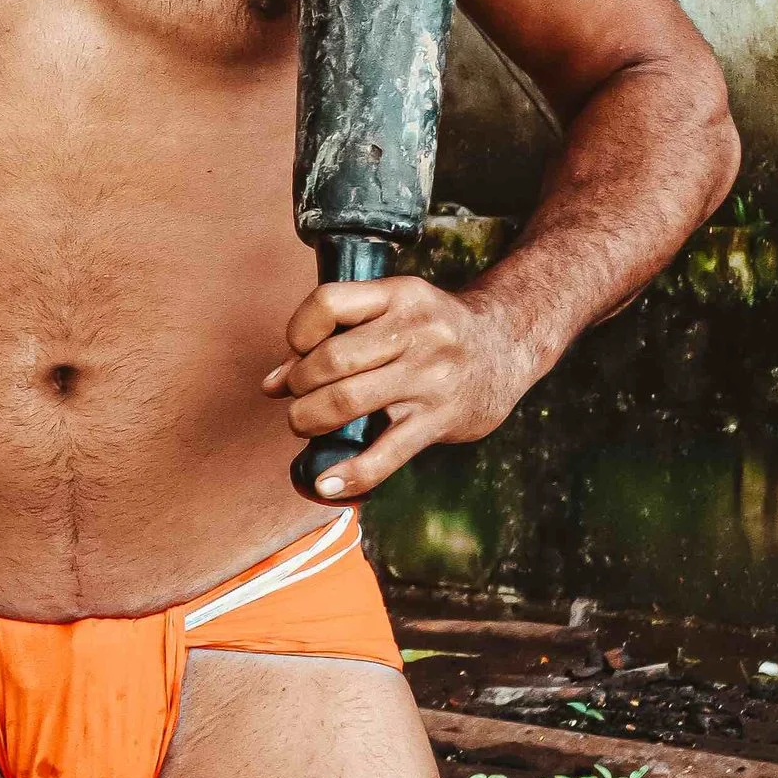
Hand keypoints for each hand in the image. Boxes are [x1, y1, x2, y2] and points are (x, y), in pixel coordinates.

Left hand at [264, 274, 524, 500]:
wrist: (506, 348)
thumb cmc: (433, 330)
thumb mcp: (394, 312)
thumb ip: (336, 337)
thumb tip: (270, 384)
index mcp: (399, 295)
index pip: (329, 302)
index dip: (298, 331)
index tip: (297, 350)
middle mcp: (416, 332)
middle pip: (331, 359)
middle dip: (299, 384)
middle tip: (297, 395)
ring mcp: (429, 378)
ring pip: (347, 401)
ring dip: (308, 419)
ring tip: (303, 424)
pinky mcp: (438, 420)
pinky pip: (385, 454)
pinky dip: (350, 473)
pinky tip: (327, 483)